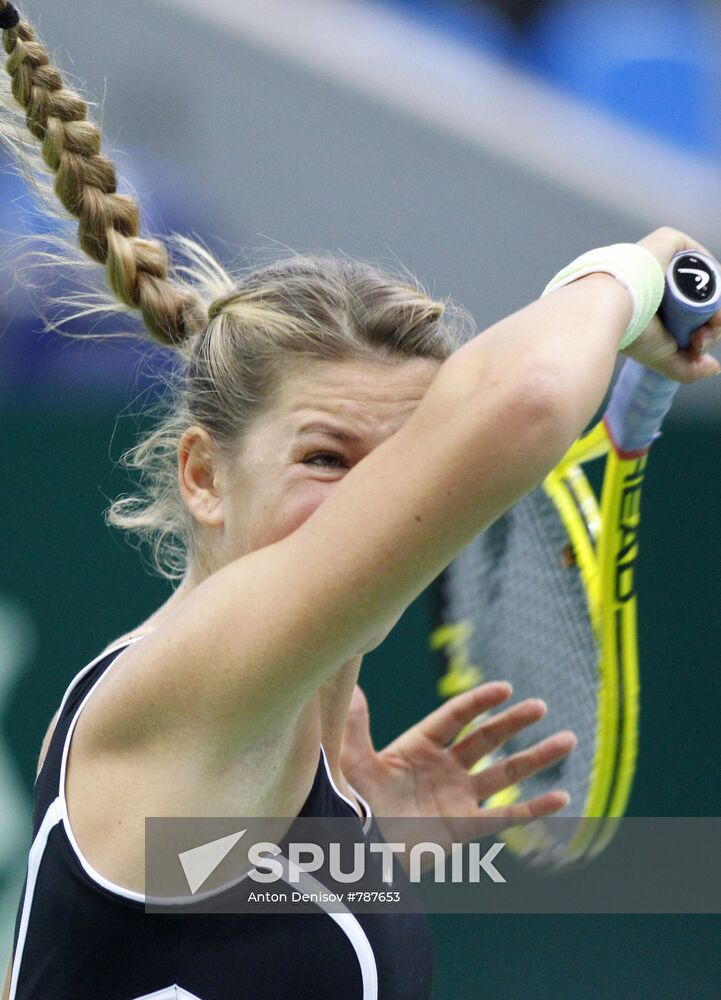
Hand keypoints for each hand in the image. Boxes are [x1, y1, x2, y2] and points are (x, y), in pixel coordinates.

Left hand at [340, 681, 575, 850]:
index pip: (455, 717)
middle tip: (540, 706)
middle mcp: (443, 767)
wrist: (359, 853)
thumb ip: (354, 725)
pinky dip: (535, 809)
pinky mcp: (464, 827)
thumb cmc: (353, 805)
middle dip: (514, 722)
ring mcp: (457, 796)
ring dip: (536, 758)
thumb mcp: (353, 762)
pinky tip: (562, 798)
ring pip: (505, 773)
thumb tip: (352, 685)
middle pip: (486, 739)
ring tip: (569, 740)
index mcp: (418, 746)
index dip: (480, 702)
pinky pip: (506, 817)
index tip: (505, 687)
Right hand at [624, 227, 720, 380]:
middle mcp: (659, 280)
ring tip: (710, 323)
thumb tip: (713, 367)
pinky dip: (714, 277)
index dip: (703, 332)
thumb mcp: (663, 357)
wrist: (610, 307)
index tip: (696, 346)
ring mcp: (665, 260)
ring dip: (716, 307)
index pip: (690, 317)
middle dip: (712, 323)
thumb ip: (687, 369)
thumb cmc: (631, 332)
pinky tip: (712, 297)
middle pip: (701, 301)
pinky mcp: (669, 241)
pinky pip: (702, 260)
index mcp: (653, 305)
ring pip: (705, 283)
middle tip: (702, 338)